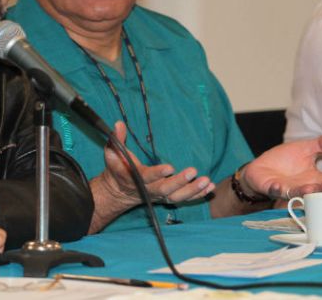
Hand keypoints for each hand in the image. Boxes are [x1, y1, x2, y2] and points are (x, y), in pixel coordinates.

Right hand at [100, 121, 214, 205]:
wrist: (118, 190)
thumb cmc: (117, 167)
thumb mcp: (112, 152)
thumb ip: (116, 138)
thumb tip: (118, 123)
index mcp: (134, 178)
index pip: (146, 177)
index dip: (157, 174)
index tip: (170, 167)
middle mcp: (148, 189)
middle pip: (165, 189)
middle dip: (180, 182)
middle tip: (193, 171)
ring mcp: (159, 196)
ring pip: (177, 197)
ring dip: (192, 190)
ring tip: (206, 180)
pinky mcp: (168, 197)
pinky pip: (185, 198)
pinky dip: (198, 195)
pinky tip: (209, 187)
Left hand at [242, 135, 321, 199]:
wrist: (263, 166)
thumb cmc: (285, 159)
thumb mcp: (304, 148)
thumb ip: (319, 145)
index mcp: (314, 178)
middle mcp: (303, 186)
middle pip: (316, 190)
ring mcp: (288, 188)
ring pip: (297, 192)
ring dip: (303, 191)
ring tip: (309, 189)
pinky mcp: (273, 188)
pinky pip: (275, 190)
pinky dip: (276, 189)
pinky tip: (278, 186)